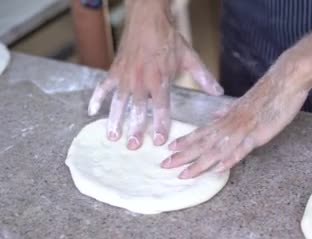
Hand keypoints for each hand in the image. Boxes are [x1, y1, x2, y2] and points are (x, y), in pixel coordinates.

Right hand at [87, 0, 222, 149]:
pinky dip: (97, 99)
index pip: (161, 108)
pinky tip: (92, 112)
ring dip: (115, 120)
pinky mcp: (115, 70)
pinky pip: (103, 87)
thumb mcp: (189, 58)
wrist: (148, 19)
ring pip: (119, 102)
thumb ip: (203, 77)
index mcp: (159, 80)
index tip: (159, 140)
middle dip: (135, 129)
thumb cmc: (169, 39)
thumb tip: (219, 92)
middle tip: (133, 146)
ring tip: (112, 136)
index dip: (160, 125)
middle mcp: (141, 80)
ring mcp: (125, 76)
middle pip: (138, 110)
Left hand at [161, 61, 308, 178]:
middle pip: (202, 143)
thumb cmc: (268, 93)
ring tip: (183, 174)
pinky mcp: (258, 134)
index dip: (185, 141)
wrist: (285, 81)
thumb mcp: (244, 104)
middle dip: (183, 156)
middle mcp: (230, 124)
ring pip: (216, 149)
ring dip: (199, 163)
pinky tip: (218, 169)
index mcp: (227, 117)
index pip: (201, 131)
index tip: (169, 149)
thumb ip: (229, 113)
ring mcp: (243, 129)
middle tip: (164, 166)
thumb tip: (216, 117)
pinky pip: (241, 149)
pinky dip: (229, 159)